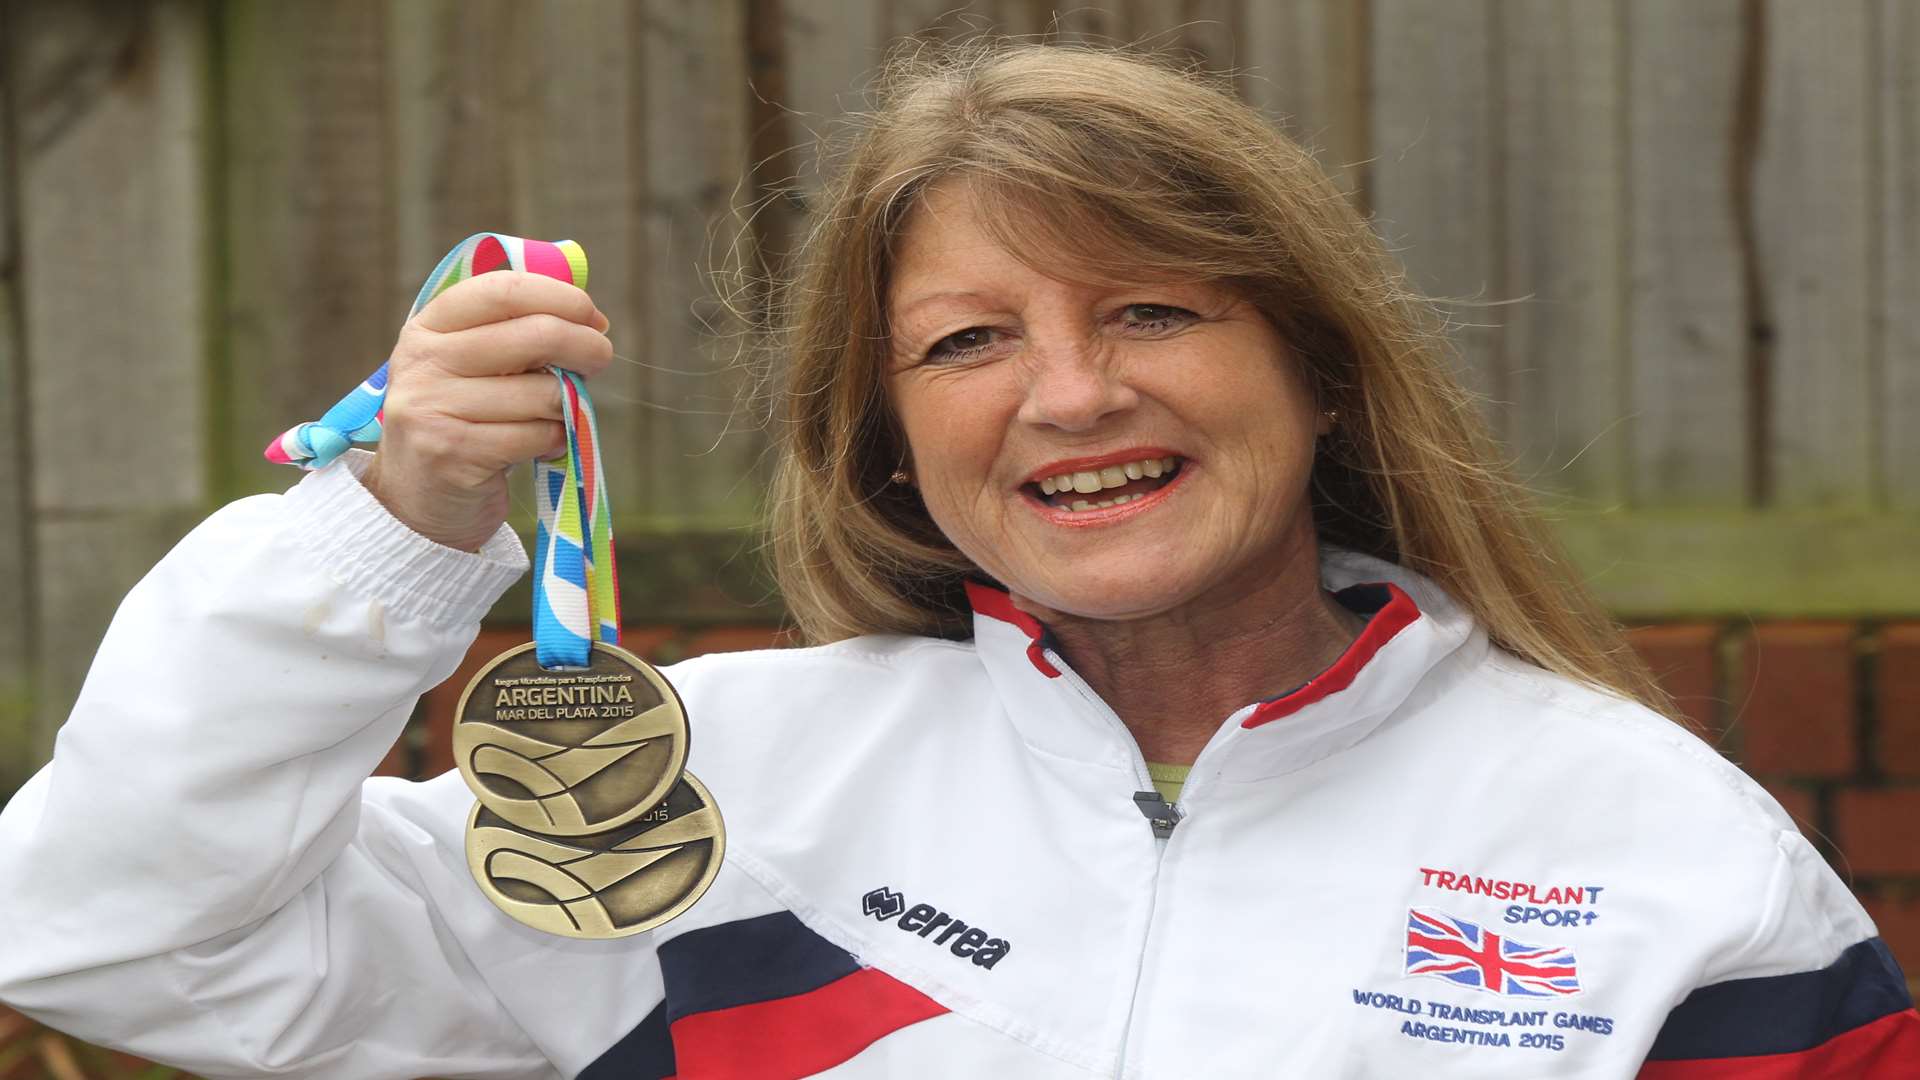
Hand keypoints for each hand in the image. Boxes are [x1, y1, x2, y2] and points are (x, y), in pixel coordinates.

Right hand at [361, 271, 612, 551]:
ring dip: (566, 405)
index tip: (591, 316)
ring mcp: (433, 408)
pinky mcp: (452, 454)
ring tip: (552, 416)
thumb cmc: (461, 423)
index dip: (560, 297)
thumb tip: (589, 318)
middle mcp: (423, 362)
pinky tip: (542, 445)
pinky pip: (535, 436)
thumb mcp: (467, 368)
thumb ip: (510, 335)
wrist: (415, 501)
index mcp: (427, 328)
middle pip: (535, 335)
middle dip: (585, 346)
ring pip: (542, 393)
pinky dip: (554, 440)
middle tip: (600, 358)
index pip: (504, 290)